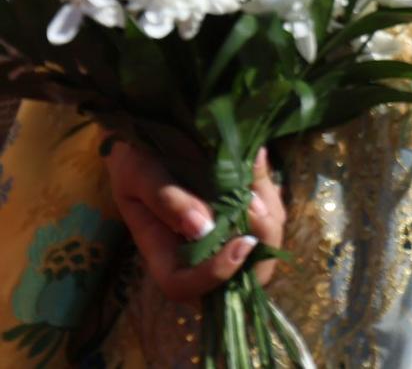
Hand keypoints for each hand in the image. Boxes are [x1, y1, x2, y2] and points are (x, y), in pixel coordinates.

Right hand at [107, 142, 284, 303]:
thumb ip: (165, 200)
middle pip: (237, 277)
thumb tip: (200, 227)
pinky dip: (269, 197)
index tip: (241, 243)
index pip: (185, 287)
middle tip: (259, 208)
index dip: (215, 276)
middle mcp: (196, 251)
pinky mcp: (241, 212)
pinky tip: (258, 168)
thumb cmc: (134, 157)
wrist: (149, 131)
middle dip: (260, 249)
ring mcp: (222, 233)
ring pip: (260, 248)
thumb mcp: (139, 172)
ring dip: (269, 219)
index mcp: (162, 252)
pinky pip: (266, 217)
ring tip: (256, 177)